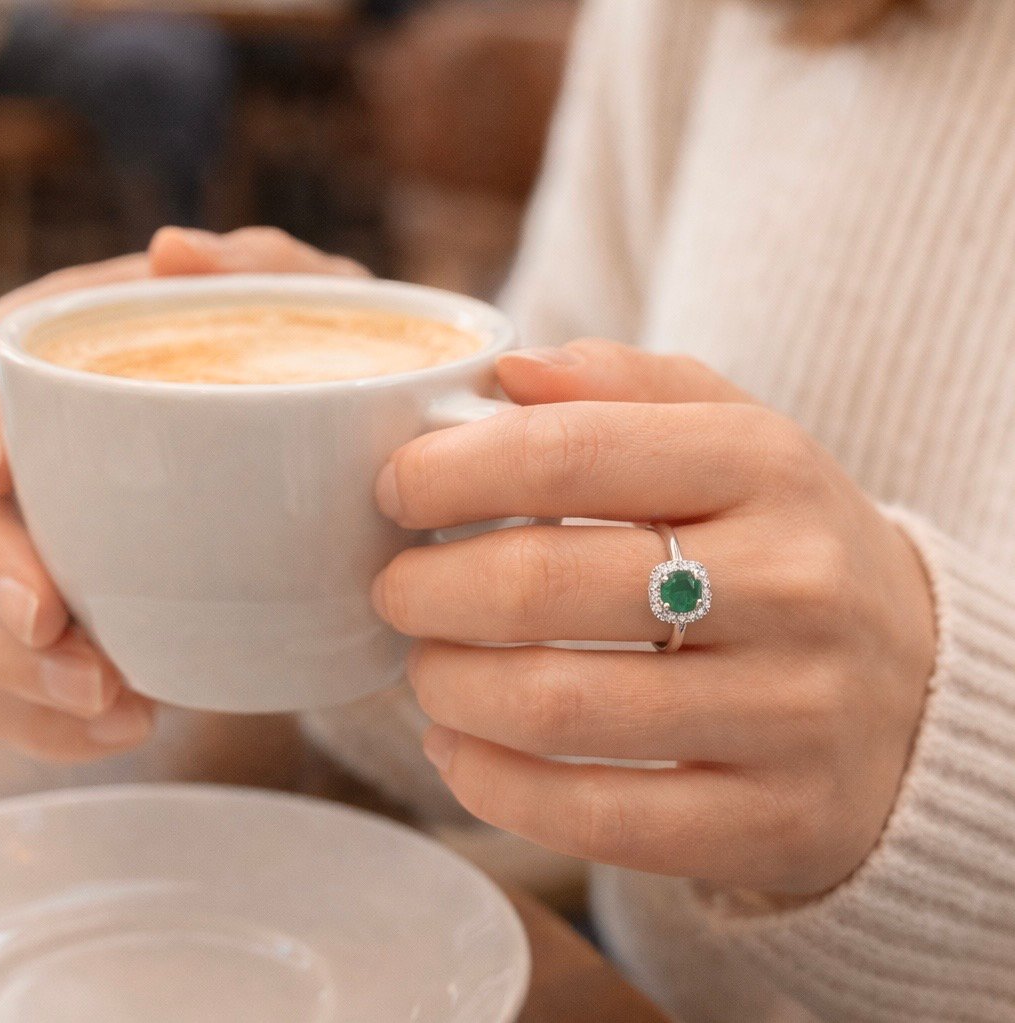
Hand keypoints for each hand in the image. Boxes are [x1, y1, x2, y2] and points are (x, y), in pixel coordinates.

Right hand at [0, 227, 363, 761]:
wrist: (355, 439)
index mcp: (58, 369)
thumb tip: (173, 251)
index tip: (36, 585)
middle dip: (4, 634)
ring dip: (31, 691)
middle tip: (92, 679)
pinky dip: (64, 715)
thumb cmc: (318, 362)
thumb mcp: (307, 309)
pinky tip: (127, 722)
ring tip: (121, 715)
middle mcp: (34, 452)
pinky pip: (33, 676)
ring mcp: (51, 530)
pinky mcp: (85, 594)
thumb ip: (256, 269)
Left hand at [372, 340, 936, 895]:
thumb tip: (508, 372)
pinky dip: (492, 785)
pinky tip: (458, 752)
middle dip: (426, 589)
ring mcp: (789, 712)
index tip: (396, 490)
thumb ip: (624, 385)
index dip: (450, 472)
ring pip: (555, 706)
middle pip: (543, 584)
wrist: (911, 686)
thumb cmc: (784, 544)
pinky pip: (596, 816)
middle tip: (397, 590)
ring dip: (448, 688)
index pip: (569, 452)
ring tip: (426, 669)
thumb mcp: (733, 435)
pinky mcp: (772, 818)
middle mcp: (789, 585)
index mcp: (765, 465)